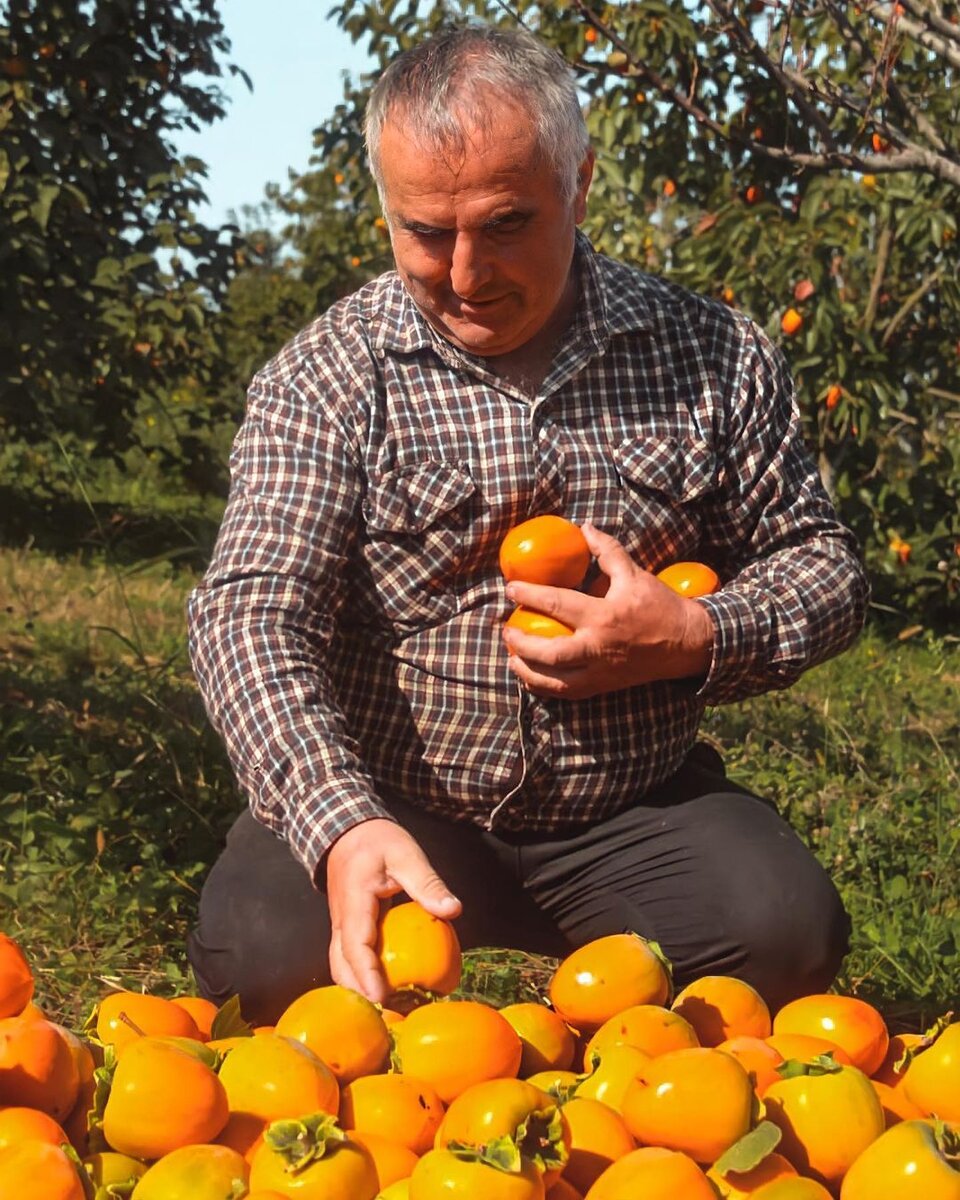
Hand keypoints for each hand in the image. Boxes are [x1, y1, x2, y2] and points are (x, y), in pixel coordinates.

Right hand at [325, 818, 460, 1002]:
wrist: (345, 831)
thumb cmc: (377, 841)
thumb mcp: (406, 854)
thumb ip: (427, 883)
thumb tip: (453, 910)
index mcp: (354, 901)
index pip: (356, 945)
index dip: (367, 974)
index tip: (382, 997)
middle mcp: (341, 920)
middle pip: (342, 967)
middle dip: (361, 994)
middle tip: (390, 1016)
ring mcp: (340, 926)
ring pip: (341, 967)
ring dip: (359, 990)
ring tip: (389, 1011)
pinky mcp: (346, 929)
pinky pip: (348, 960)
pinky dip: (361, 978)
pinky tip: (383, 990)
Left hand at [501, 522, 714, 699]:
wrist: (686, 643)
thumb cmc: (658, 605)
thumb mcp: (634, 574)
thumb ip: (607, 551)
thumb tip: (584, 527)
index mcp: (605, 616)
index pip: (558, 604)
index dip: (530, 595)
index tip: (510, 588)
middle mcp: (599, 648)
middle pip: (551, 653)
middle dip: (522, 643)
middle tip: (506, 631)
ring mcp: (601, 672)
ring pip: (556, 682)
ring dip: (528, 672)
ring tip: (511, 659)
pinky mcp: (603, 686)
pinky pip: (567, 693)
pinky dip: (545, 688)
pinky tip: (531, 677)